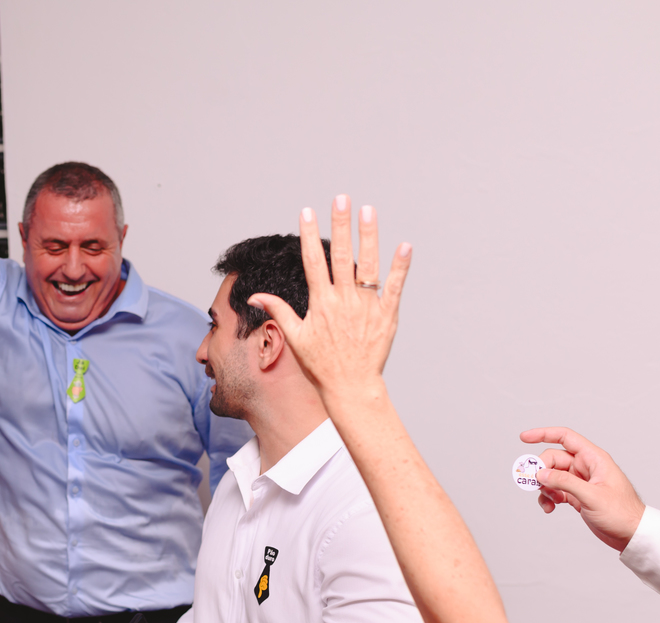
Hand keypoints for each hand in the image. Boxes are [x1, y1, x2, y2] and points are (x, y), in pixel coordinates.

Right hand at [247, 197, 411, 404]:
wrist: (350, 387)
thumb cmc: (321, 365)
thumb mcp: (295, 337)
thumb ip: (278, 311)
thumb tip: (254, 296)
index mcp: (321, 303)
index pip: (313, 261)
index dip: (308, 234)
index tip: (307, 211)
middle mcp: (344, 300)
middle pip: (341, 255)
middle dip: (340, 224)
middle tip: (341, 198)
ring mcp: (367, 306)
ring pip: (369, 264)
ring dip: (369, 236)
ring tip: (368, 210)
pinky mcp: (387, 315)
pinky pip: (395, 287)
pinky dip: (401, 266)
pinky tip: (405, 245)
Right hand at [519, 427, 644, 551]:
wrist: (631, 534)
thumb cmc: (622, 513)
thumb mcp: (592, 496)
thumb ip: (565, 482)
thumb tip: (541, 473)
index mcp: (594, 459)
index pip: (565, 438)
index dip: (543, 434)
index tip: (524, 438)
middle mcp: (585, 467)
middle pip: (553, 459)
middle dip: (541, 471)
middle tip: (535, 484)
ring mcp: (580, 481)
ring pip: (552, 476)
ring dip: (544, 487)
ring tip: (548, 501)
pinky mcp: (576, 495)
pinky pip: (555, 490)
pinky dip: (548, 498)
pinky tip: (550, 508)